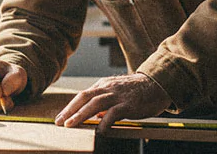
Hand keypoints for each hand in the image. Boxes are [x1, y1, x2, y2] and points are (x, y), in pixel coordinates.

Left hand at [54, 72, 169, 132]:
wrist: (156, 85)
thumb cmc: (136, 92)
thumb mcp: (116, 94)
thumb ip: (104, 103)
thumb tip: (93, 116)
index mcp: (103, 85)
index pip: (82, 95)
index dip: (70, 107)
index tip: (60, 117)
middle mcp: (107, 88)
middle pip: (84, 97)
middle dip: (70, 110)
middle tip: (59, 122)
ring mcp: (117, 95)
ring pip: (95, 103)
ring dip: (80, 114)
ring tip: (71, 125)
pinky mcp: (129, 104)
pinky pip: (114, 112)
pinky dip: (105, 121)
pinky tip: (100, 131)